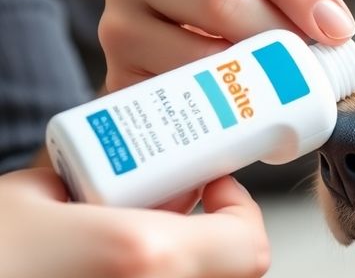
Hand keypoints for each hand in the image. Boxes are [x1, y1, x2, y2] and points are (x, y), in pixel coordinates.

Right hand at [0, 168, 268, 277]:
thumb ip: (88, 177)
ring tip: (123, 246)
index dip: (239, 209)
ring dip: (179, 262)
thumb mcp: (26, 196)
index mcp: (143, 257)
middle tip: (168, 211)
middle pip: (230, 272)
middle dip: (209, 236)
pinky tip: (104, 270)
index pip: (247, 243)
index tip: (207, 186)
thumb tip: (121, 169)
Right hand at [99, 0, 354, 91]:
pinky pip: (184, 97)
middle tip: (316, 64)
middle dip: (281, 35)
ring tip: (290, 87)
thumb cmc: (221, 2)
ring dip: (258, 75)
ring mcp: (115, 24)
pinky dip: (228, 105)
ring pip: (203, 52)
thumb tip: (337, 29)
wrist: (164, 46)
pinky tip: (252, 107)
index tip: (337, 26)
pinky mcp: (117, 78)